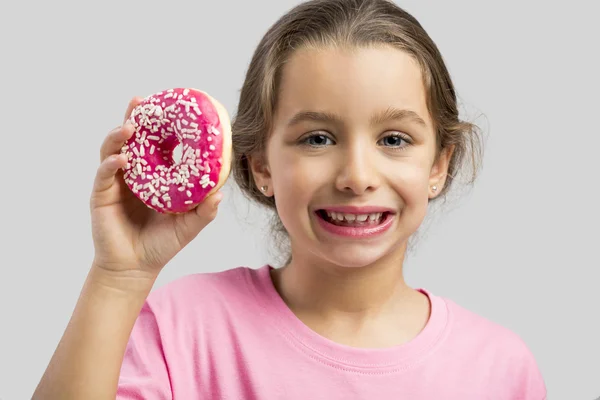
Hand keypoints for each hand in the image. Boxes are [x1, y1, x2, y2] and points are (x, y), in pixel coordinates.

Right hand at [89, 97, 223, 278]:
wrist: (135, 268)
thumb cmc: (161, 244)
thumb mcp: (188, 226)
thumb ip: (204, 210)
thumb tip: (220, 193)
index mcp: (154, 176)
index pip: (156, 144)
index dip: (160, 125)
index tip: (169, 106)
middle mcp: (134, 174)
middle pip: (131, 139)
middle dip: (134, 118)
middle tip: (141, 101)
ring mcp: (116, 182)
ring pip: (113, 150)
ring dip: (119, 136)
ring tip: (129, 126)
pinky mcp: (102, 195)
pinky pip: (105, 173)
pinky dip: (111, 163)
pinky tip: (122, 159)